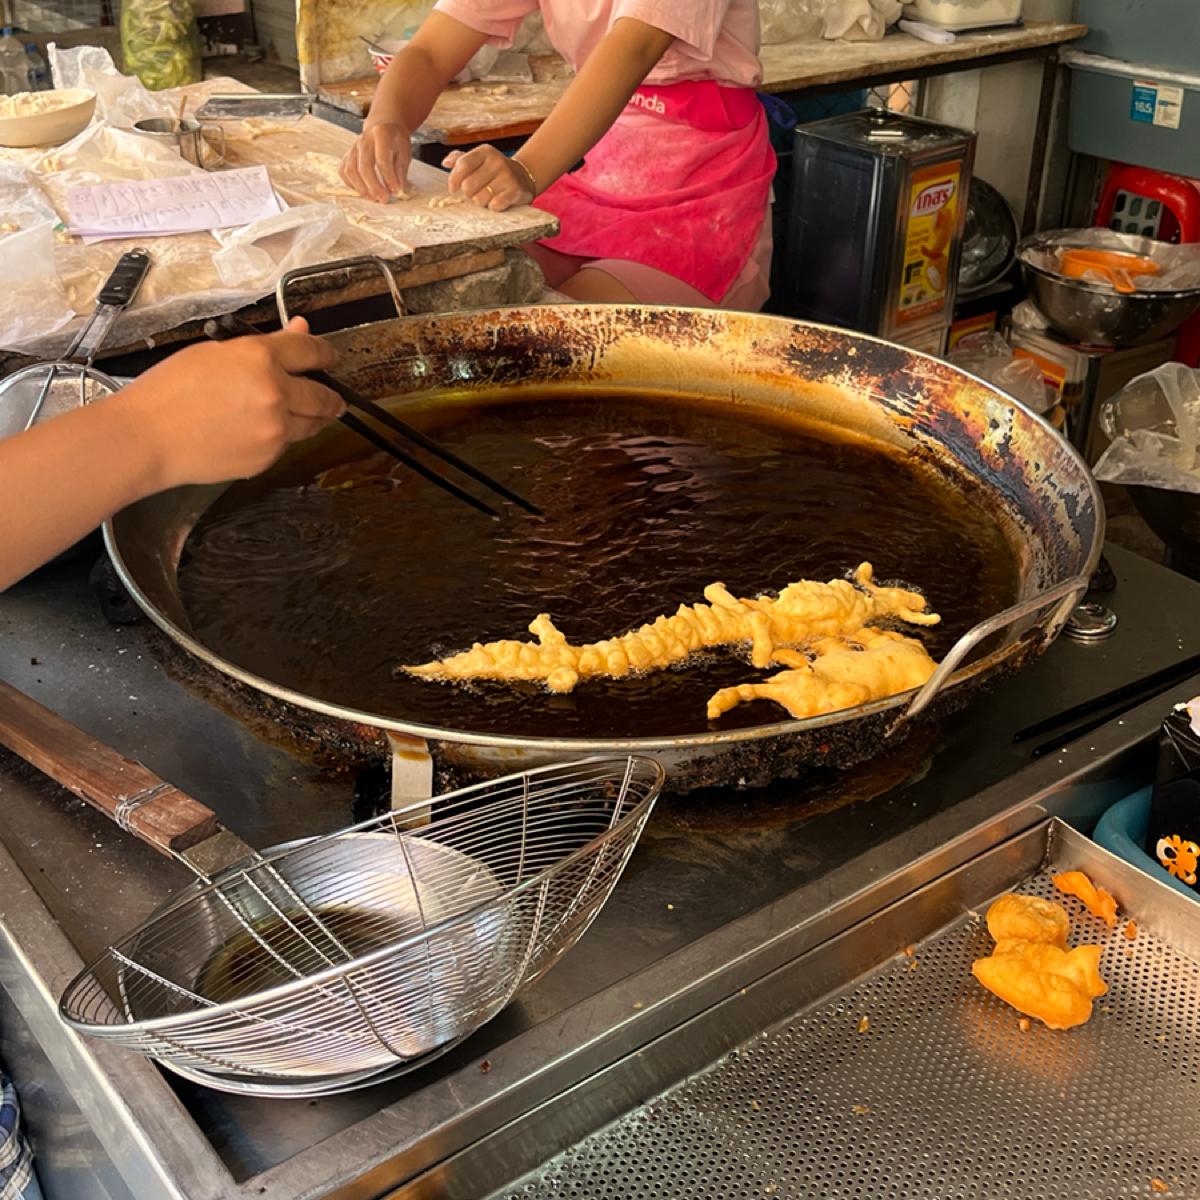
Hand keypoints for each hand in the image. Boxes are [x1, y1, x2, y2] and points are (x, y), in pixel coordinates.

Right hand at [122, 318, 344, 487]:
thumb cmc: (170, 391)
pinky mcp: (268, 457)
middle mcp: (276, 393)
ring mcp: (275, 430)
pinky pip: (287, 444)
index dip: (326, 354)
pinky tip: (258, 431)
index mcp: (260, 358)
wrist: (148, 438)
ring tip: (295, 413)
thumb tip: (299, 331)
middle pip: (324, 395)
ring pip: (311, 424)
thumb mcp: (215, 353)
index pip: (313, 351)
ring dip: (310, 418)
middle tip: (332, 398)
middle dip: (330, 396)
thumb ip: (264, 345)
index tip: (330, 358)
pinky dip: (281, 437)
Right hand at [339, 122, 412, 201]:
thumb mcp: (404, 152)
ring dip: (361, 188)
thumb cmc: (396, 142)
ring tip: (373, 198)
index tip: (396, 191)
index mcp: (381, 135)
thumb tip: (397, 189)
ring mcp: (353, 147)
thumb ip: (401, 170)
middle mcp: (364, 140)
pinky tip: (363, 191)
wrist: (384, 127)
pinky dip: (352, 184)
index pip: (382, 160)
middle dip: (374, 187)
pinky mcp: (347, 155)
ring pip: (351, 170)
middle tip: (384, 200)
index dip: (389, 178)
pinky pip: (344, 171)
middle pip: (364, 167)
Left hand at [444, 145, 533, 210]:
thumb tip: (446, 162)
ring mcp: (508, 176)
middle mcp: (497, 161)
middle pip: (469, 186)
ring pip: (480, 198)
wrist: (523, 177)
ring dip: (481, 202)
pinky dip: (493, 207)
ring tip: (488, 197)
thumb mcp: (479, 160)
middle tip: (476, 192)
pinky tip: (497, 202)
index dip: (454, 179)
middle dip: (469, 193)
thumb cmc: (494, 171)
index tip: (453, 188)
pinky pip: (495, 205)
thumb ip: (460, 160)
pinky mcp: (516, 191)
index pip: (463, 165)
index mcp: (485, 152)